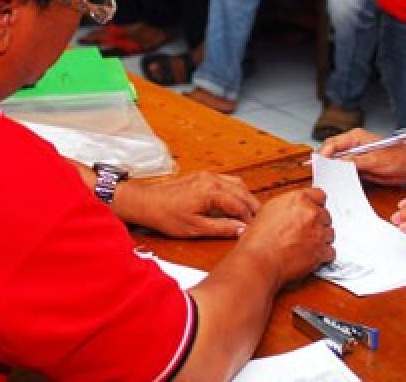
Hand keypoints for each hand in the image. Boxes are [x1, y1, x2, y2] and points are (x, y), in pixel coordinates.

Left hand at [114, 171, 259, 237]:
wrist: (146, 202)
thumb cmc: (166, 216)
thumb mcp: (195, 228)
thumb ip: (221, 228)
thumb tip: (241, 230)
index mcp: (211, 192)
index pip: (239, 204)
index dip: (249, 217)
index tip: (255, 228)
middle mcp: (211, 179)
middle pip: (242, 191)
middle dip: (252, 206)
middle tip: (259, 221)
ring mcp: (207, 175)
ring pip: (236, 183)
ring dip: (245, 197)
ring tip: (249, 213)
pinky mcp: (202, 176)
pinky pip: (226, 180)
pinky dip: (235, 190)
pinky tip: (235, 202)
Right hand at [237, 187, 334, 286]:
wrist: (259, 259)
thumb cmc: (258, 239)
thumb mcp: (269, 210)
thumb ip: (288, 206)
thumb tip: (295, 209)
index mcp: (299, 200)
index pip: (320, 195)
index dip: (316, 204)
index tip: (315, 210)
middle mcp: (311, 214)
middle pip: (326, 215)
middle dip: (318, 223)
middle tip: (306, 231)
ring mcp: (318, 233)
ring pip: (330, 233)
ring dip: (321, 239)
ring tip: (307, 245)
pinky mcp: (320, 252)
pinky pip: (330, 252)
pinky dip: (323, 255)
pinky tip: (312, 255)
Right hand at [319, 128, 405, 186]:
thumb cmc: (398, 157)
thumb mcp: (376, 159)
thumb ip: (356, 160)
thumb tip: (338, 162)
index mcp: (355, 137)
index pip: (332, 144)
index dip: (323, 155)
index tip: (319, 166)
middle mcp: (352, 146)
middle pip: (330, 153)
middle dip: (324, 164)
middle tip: (319, 175)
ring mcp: (354, 157)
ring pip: (336, 164)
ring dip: (331, 172)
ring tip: (326, 181)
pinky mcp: (358, 168)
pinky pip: (344, 173)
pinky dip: (340, 178)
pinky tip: (337, 185)